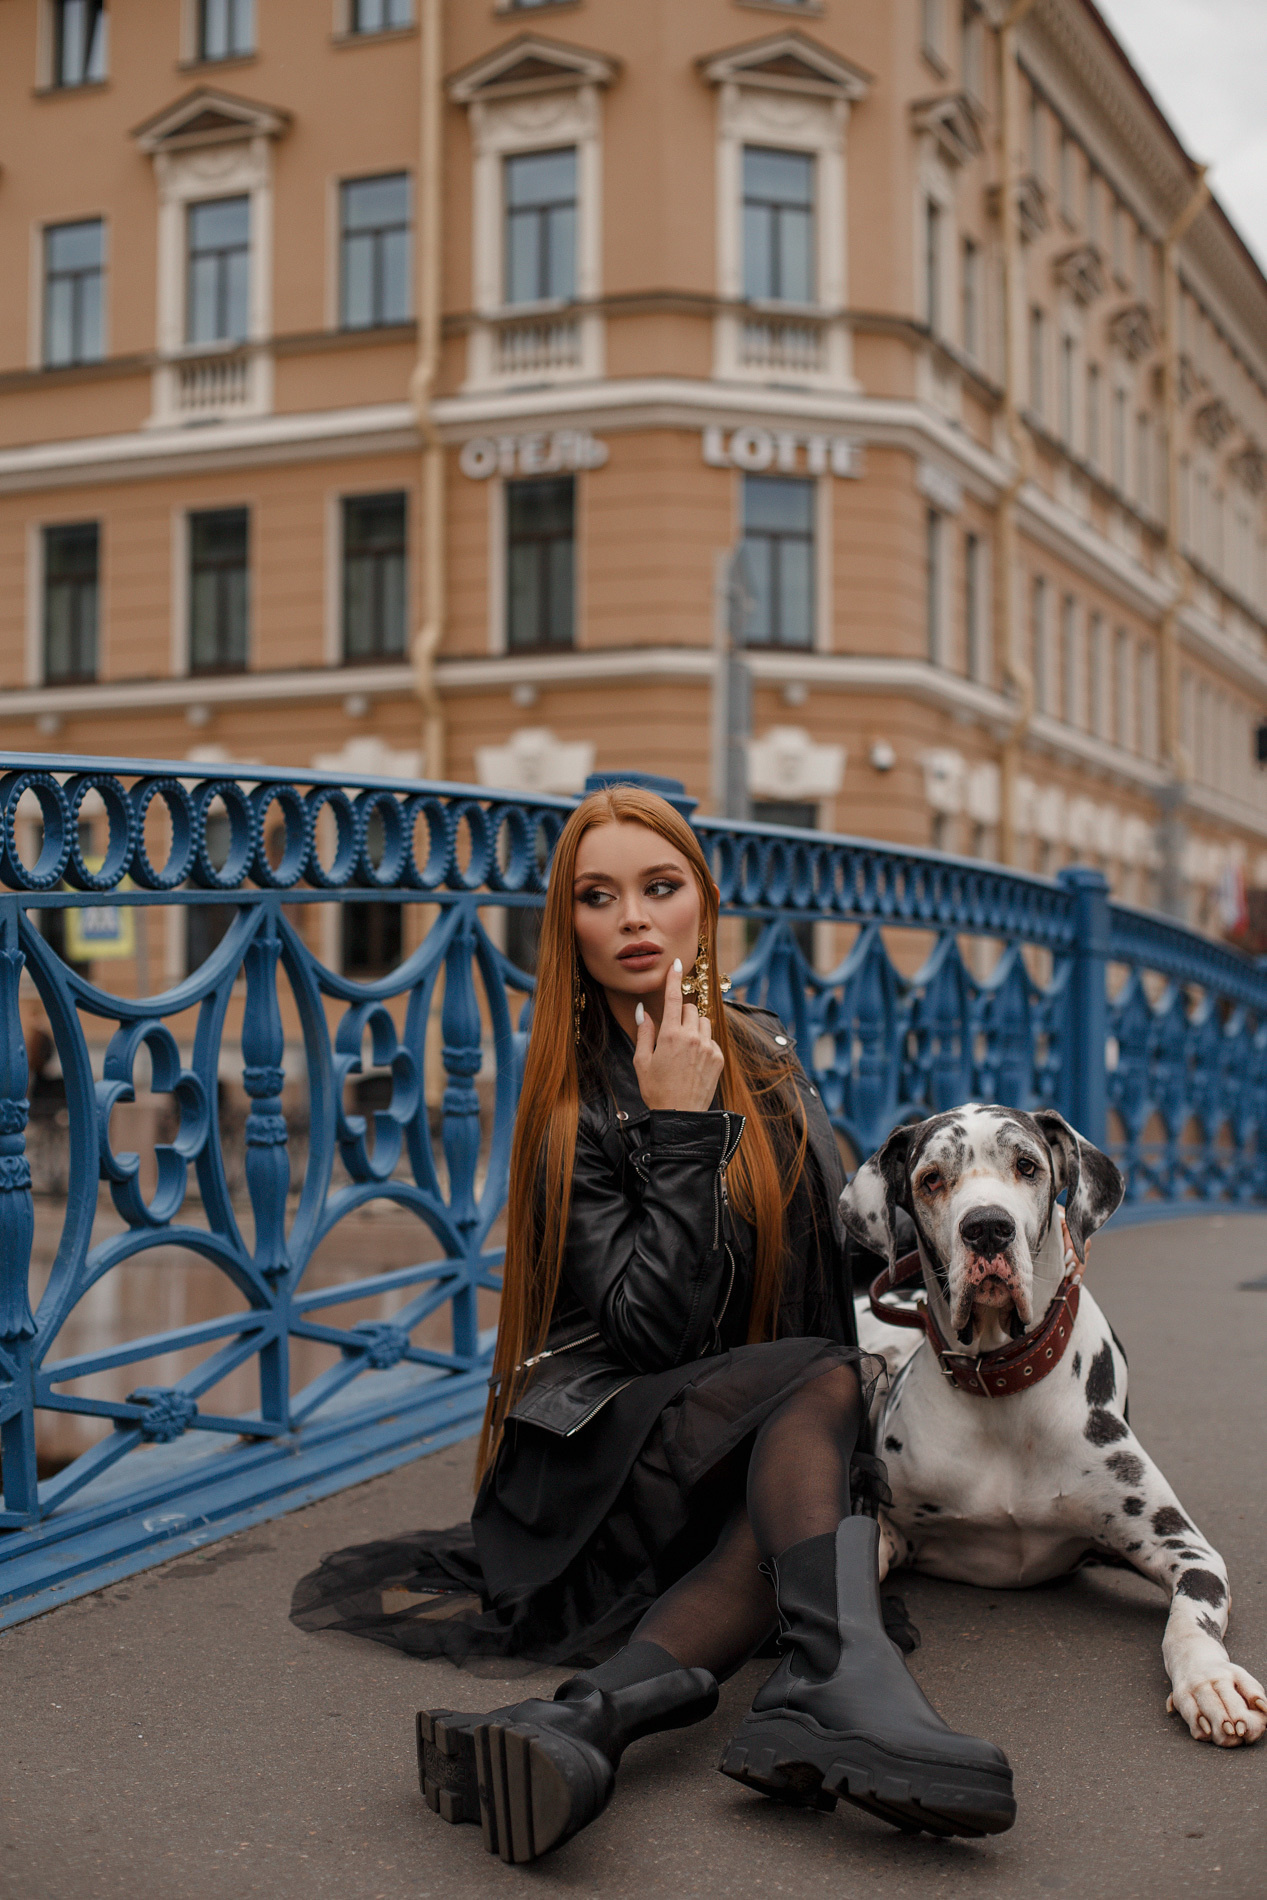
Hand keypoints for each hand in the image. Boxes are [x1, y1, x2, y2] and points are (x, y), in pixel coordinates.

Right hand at [633, 958, 724, 1112]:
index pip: (673, 999)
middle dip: (681, 1015)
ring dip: (693, 1028)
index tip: (676, 964)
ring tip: (684, 1050)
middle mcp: (692, 1037)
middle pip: (690, 1009)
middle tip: (672, 1034)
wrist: (681, 1116)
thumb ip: (644, 1033)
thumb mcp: (642, 1062)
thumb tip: (644, 1011)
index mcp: (670, 1036)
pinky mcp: (718, 1058)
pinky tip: (694, 1062)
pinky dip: (703, 1044)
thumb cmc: (656, 1090)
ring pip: (703, 1022)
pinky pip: (711, 1039)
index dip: (674, 979)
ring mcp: (708, 1047)